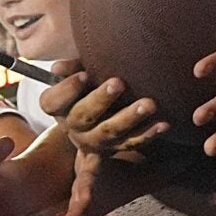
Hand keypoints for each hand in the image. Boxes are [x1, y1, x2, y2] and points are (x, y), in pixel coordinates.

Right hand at [45, 68, 167, 163]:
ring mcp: (95, 140)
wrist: (97, 115)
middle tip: (118, 83)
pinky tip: (164, 124)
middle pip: (83, 117)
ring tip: (149, 104)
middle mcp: (73, 127)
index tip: (84, 75)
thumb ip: (70, 68)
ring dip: (130, 118)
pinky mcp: (116, 147)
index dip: (67, 90)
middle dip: (101, 100)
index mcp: (58, 108)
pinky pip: (132, 143)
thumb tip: (59, 67)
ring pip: (110, 132)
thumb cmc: (86, 85)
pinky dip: (148, 134)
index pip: (52, 103)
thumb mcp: (75, 74)